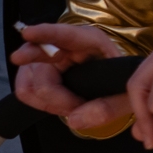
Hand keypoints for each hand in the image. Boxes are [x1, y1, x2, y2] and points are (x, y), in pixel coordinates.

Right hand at [11, 22, 128, 130]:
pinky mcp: (36, 73)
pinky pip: (25, 91)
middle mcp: (62, 45)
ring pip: (29, 82)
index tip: (29, 33)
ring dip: (49, 102)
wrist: (116, 85)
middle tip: (59, 96)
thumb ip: (109, 106)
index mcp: (88, 40)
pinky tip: (61, 105)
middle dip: (44, 82)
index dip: (44, 33)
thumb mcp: (126, 92)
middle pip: (38, 63)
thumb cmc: (121, 81)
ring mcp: (45, 59)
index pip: (63, 34)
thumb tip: (75, 119)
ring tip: (72, 106)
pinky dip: (41, 104)